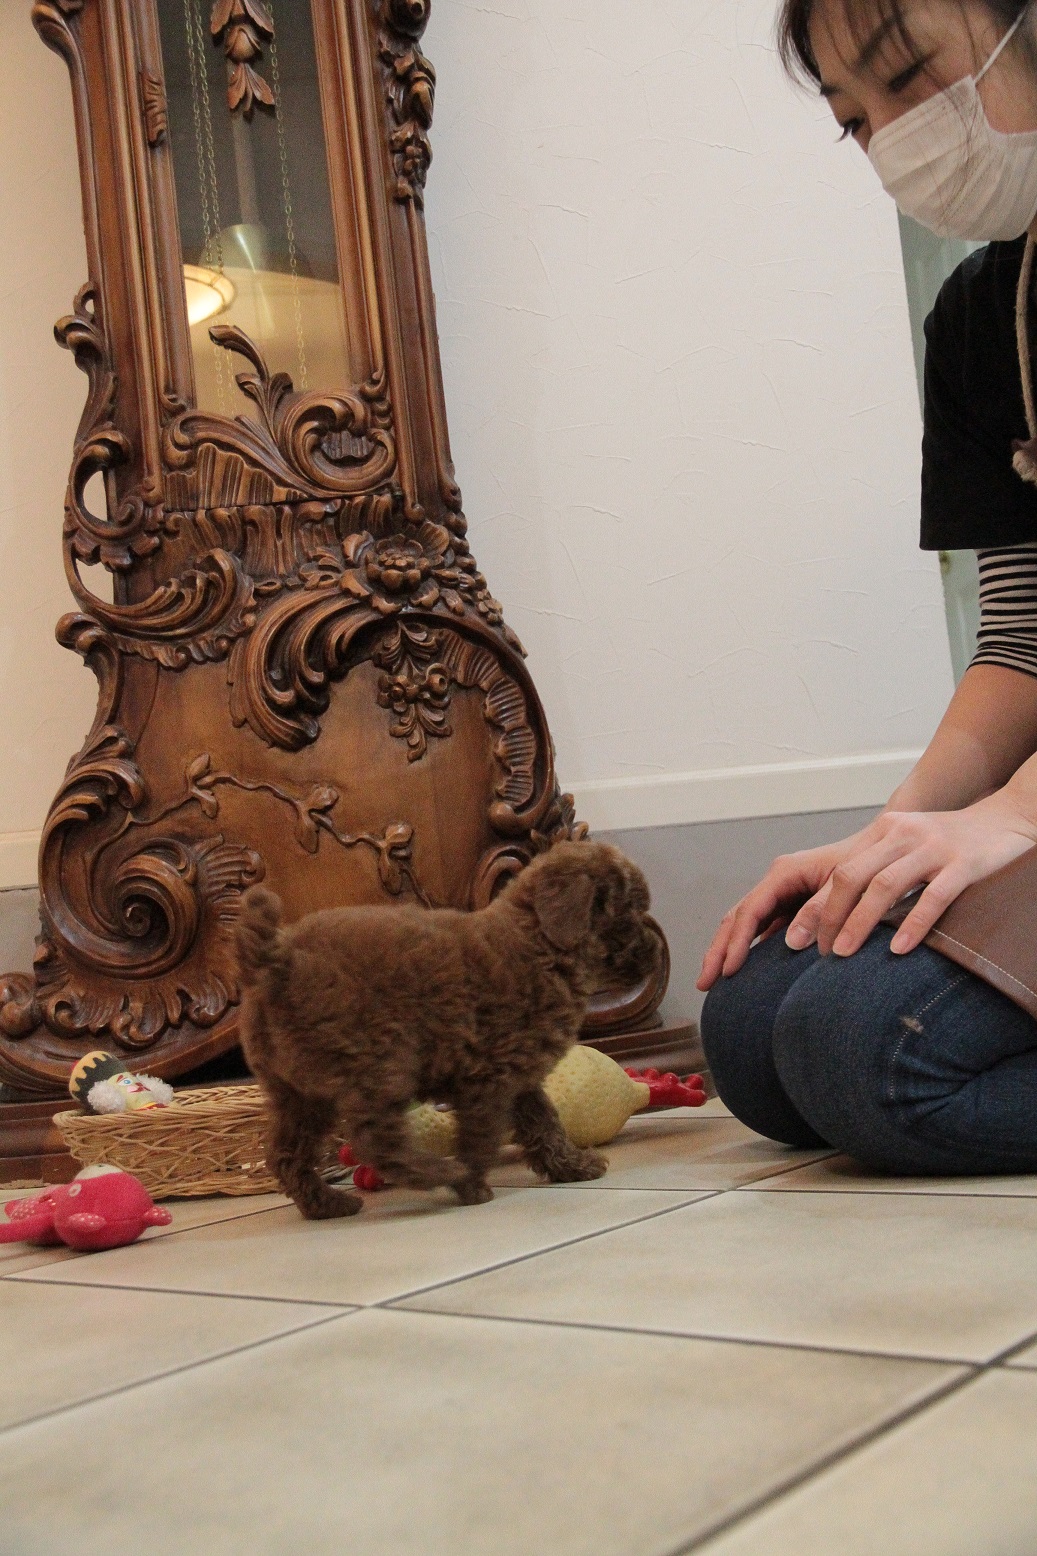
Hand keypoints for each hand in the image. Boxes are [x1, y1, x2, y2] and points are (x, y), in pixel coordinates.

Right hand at [696, 829, 869, 992]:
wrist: (883, 850)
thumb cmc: (866, 865)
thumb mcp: (845, 886)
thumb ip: (819, 911)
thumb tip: (791, 943)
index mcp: (784, 872)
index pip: (750, 910)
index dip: (736, 942)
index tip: (728, 971)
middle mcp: (777, 882)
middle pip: (736, 917)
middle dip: (717, 950)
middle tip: (704, 983)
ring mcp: (781, 894)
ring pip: (743, 924)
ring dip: (726, 950)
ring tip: (712, 980)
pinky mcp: (790, 906)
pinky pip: (760, 929)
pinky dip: (747, 948)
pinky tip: (742, 969)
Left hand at [782, 794, 1036, 961]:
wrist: (1006, 818)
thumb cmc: (949, 842)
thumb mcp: (907, 845)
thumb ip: (878, 867)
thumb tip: (840, 913)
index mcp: (884, 831)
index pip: (837, 870)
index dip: (813, 905)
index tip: (795, 939)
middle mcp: (902, 835)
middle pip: (851, 876)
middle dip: (826, 916)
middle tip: (814, 951)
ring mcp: (933, 848)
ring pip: (884, 885)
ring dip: (859, 922)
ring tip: (842, 954)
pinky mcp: (963, 864)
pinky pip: (933, 896)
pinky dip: (913, 923)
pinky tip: (899, 950)